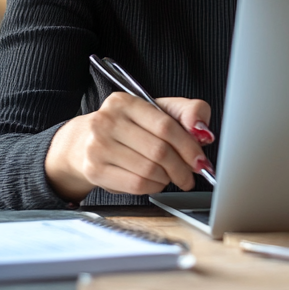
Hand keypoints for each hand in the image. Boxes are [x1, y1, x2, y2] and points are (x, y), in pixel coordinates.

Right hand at [45, 93, 213, 201]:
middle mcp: (106, 120)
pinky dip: (153, 187)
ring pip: (149, 170)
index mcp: (124, 101)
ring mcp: (97, 145)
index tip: (200, 159)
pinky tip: (155, 182)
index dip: (188, 146)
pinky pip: (136, 184)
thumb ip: (186, 112)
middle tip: (190, 174)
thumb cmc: (128, 127)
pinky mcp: (94, 169)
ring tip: (169, 175)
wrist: (86, 142)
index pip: (165, 125)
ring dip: (167, 178)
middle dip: (181, 167)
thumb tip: (202, 130)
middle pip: (159, 150)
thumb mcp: (156, 111)